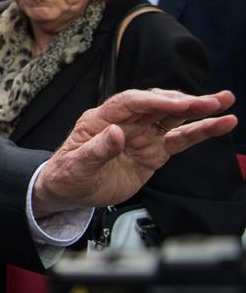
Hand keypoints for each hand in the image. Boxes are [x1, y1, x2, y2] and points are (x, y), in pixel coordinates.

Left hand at [33, 89, 236, 215]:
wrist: (69, 191)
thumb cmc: (67, 174)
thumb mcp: (76, 165)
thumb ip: (96, 150)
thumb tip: (115, 133)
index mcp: (101, 118)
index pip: (131, 102)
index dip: (155, 101)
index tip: (179, 105)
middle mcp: (125, 122)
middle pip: (157, 105)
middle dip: (184, 102)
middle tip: (212, 101)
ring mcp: (142, 136)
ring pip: (173, 118)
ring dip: (199, 110)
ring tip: (225, 102)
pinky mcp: (154, 152)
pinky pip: (180, 139)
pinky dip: (201, 132)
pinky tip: (223, 124)